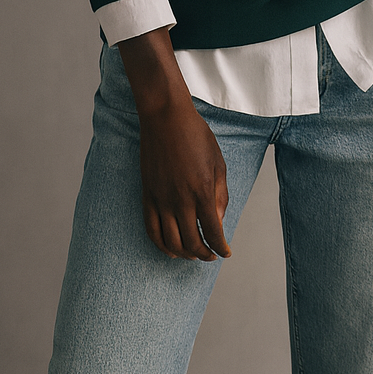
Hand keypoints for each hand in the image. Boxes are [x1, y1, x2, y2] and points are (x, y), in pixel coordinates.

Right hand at [138, 102, 230, 261]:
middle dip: (204, 254)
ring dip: (183, 254)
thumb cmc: (196, 136)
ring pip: (171, 241)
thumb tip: (218, 221)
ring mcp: (161, 199)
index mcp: (202, 190)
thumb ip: (220, 195)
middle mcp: (180, 200)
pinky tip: (170, 250)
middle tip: (211, 256)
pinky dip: (160, 245)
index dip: (220, 247)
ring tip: (193, 255)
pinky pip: (151, 229)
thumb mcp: (218, 162)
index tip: (225, 252)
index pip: (213, 231)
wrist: (165, 118)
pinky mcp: (147, 196)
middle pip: (192, 242)